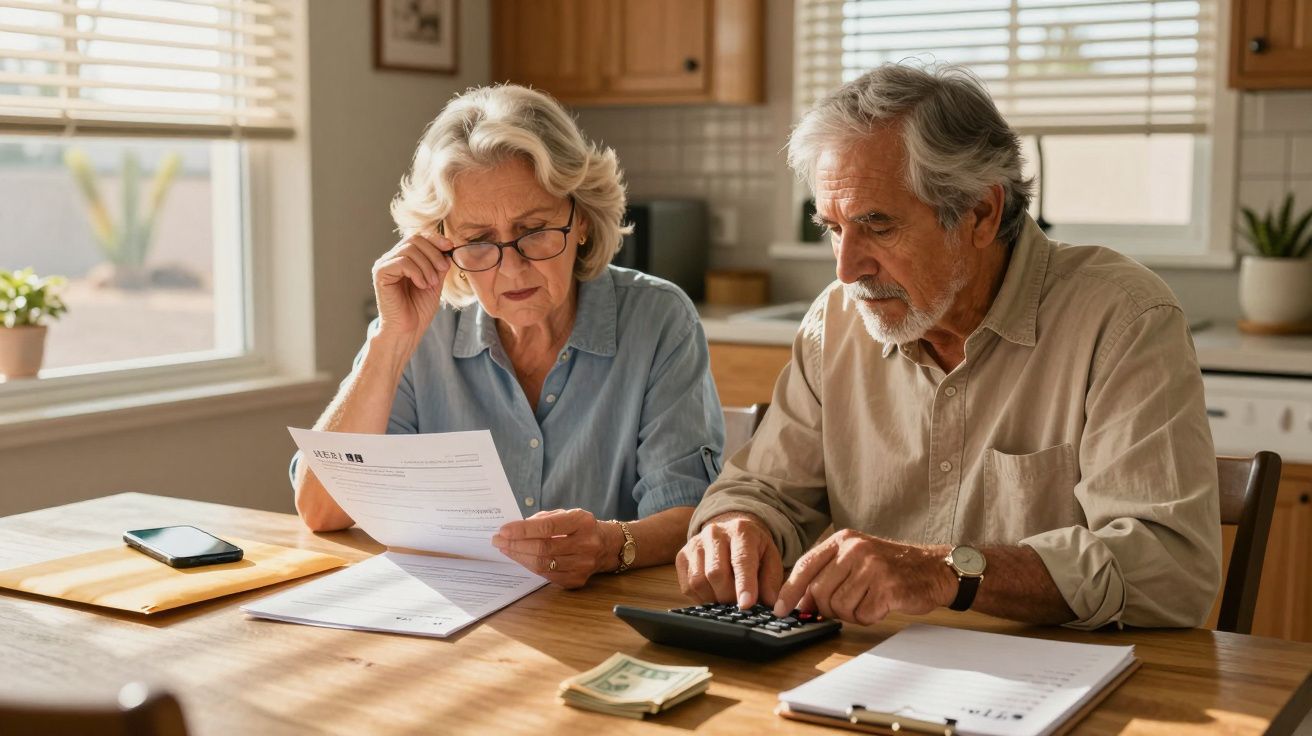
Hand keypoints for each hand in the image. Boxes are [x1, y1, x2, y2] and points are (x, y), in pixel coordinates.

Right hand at [371, 231, 451, 342]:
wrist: (408, 330)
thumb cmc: (419, 309)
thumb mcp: (435, 282)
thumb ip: (439, 265)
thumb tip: (447, 248)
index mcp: (404, 258)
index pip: (419, 237)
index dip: (435, 238)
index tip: (450, 246)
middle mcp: (392, 258)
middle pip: (414, 239)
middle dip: (433, 253)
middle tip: (442, 270)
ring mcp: (385, 265)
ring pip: (409, 250)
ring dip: (426, 266)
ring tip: (431, 283)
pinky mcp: (380, 273)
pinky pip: (401, 262)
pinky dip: (416, 272)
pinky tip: (421, 285)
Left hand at [491, 509, 609, 588]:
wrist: (607, 546)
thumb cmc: (580, 528)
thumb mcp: (567, 514)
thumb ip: (544, 520)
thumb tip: (515, 530)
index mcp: (582, 522)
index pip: (548, 527)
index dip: (523, 530)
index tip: (503, 530)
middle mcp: (586, 544)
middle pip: (543, 548)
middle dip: (516, 544)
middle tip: (498, 541)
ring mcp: (583, 565)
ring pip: (543, 564)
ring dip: (519, 557)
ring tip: (506, 549)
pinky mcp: (577, 580)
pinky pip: (547, 575)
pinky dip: (530, 566)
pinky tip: (521, 558)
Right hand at [676, 512, 783, 608]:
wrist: (731, 532)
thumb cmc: (753, 549)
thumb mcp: (770, 559)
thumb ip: (771, 581)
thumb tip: (770, 604)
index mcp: (741, 530)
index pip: (741, 560)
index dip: (744, 584)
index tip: (746, 604)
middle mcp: (714, 533)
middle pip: (716, 573)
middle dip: (728, 596)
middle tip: (738, 606)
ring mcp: (695, 544)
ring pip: (698, 581)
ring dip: (714, 599)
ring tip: (727, 600)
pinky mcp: (682, 556)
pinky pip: (687, 586)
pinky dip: (701, 598)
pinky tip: (713, 595)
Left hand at [772, 530, 953, 624]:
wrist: (934, 569)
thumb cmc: (892, 567)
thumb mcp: (856, 560)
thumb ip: (827, 576)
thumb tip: (799, 603)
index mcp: (843, 540)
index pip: (806, 566)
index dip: (790, 590)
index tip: (781, 609)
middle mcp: (855, 549)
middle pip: (819, 592)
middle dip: (829, 608)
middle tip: (847, 606)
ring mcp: (872, 567)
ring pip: (840, 607)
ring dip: (851, 614)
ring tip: (868, 601)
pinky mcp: (887, 587)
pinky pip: (862, 616)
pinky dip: (869, 617)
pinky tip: (881, 605)